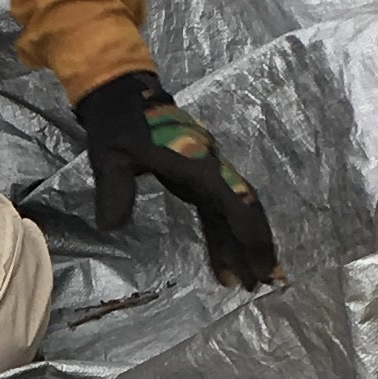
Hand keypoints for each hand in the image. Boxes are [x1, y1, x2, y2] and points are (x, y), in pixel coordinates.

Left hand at [78, 70, 280, 287]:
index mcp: (197, 164)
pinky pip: (216, 212)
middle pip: (244, 209)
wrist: (122, 95)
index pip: (232, 202)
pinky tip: (224, 266)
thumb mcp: (110, 155)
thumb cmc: (119, 126)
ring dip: (242, 247)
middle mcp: (211, 169)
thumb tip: (110, 227)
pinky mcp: (197, 178)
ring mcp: (206, 173)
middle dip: (257, 245)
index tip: (258, 263)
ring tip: (251, 283)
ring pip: (233, 213)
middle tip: (267, 282)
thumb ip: (114, 189)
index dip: (248, 235)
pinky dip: (222, 238)